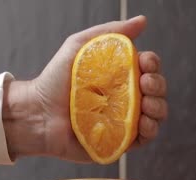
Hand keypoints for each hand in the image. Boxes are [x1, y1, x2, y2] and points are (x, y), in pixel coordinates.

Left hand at [3, 15, 167, 161]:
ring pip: (155, 115)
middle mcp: (125, 99)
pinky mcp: (118, 142)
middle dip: (157, 85)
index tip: (145, 63)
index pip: (148, 69)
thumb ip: (109, 32)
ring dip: (158, 108)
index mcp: (119, 76)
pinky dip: (149, 130)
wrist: (37, 113)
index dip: (153, 65)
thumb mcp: (79, 46)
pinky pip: (143, 139)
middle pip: (156, 91)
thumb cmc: (54, 80)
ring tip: (145, 104)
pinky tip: (143, 123)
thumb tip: (141, 21)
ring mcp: (123, 121)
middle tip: (144, 83)